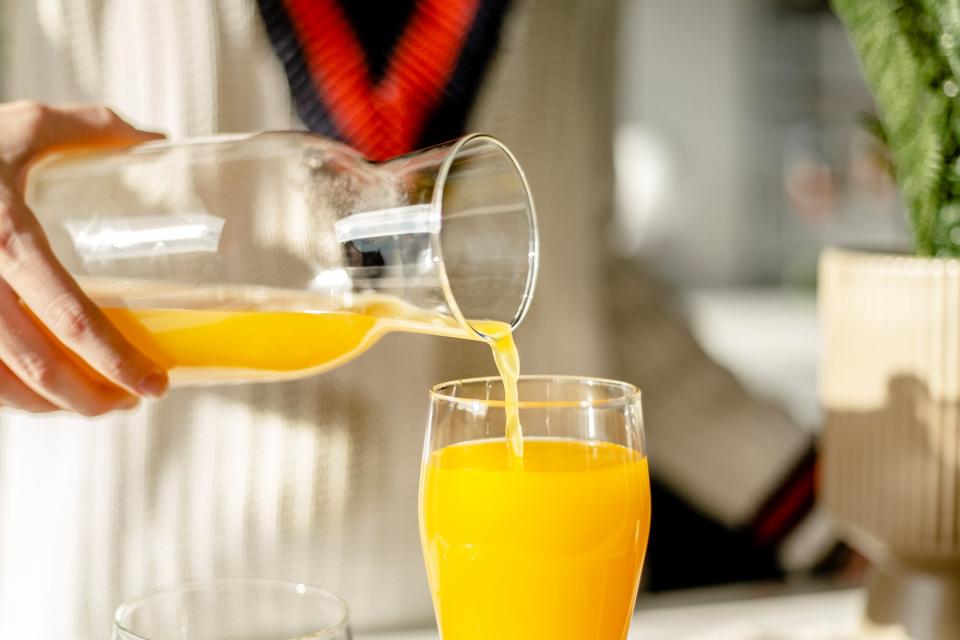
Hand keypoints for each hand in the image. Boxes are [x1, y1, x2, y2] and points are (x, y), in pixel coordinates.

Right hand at [0, 101, 168, 415]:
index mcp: (4, 235)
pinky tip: (42, 392)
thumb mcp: (21, 124)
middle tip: (137, 400)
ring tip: (99, 401)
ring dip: (52, 405)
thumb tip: (156, 138)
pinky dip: (9, 395)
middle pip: (37, 366)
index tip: (157, 381)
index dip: (117, 360)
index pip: (70, 316)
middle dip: (92, 398)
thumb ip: (89, 126)